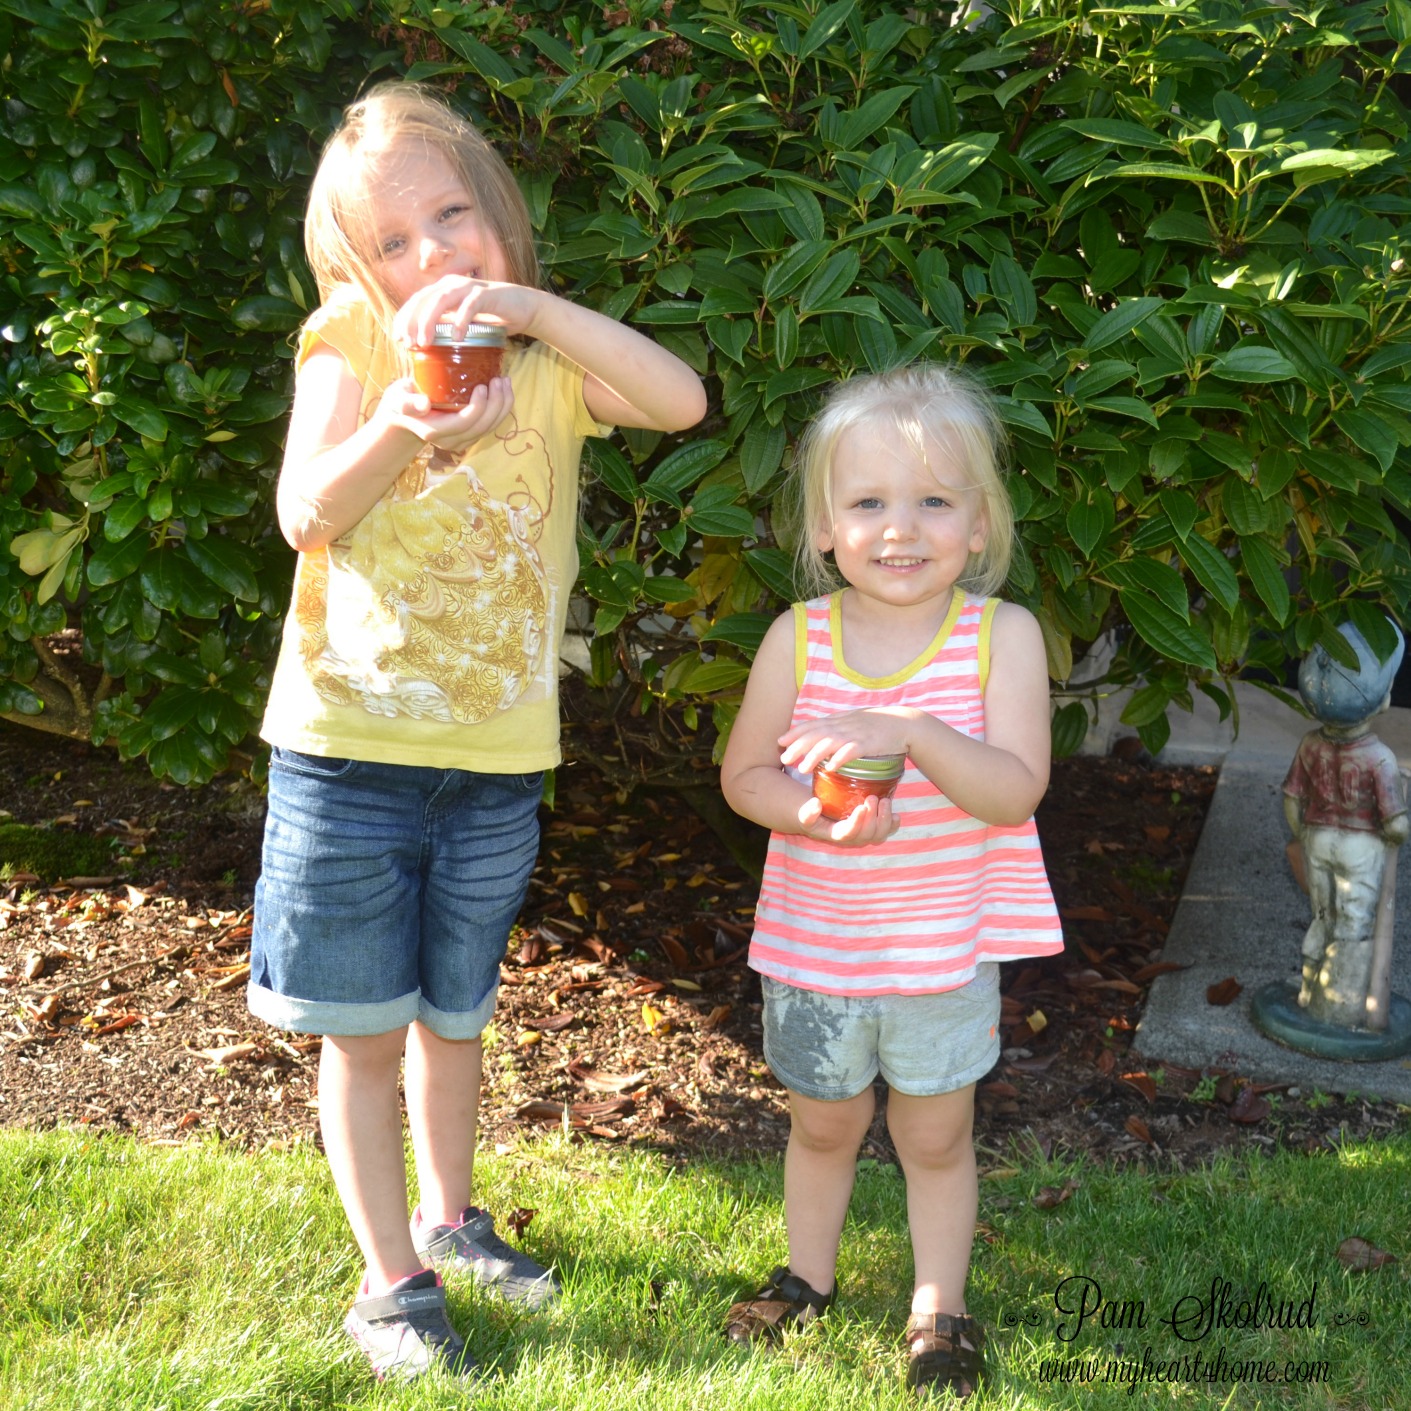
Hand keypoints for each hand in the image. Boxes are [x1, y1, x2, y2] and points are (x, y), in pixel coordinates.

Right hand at [374, 375, 513, 454]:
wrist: (404, 418)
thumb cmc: (400, 403)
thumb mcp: (398, 400)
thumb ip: (408, 403)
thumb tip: (424, 404)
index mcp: (435, 432)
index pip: (464, 423)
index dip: (478, 407)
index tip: (482, 385)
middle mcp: (451, 441)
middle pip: (482, 426)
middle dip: (496, 404)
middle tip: (499, 379)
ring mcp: (462, 441)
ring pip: (490, 427)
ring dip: (503, 406)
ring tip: (505, 381)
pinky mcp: (469, 436)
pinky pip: (490, 425)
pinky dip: (501, 408)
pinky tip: (504, 390)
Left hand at [394, 275, 543, 347]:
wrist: (525, 308)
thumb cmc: (493, 318)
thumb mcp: (463, 322)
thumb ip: (446, 327)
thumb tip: (426, 348)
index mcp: (443, 289)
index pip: (416, 300)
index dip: (403, 318)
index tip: (398, 338)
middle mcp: (452, 284)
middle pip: (423, 299)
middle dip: (411, 321)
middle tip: (407, 343)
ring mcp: (469, 287)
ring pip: (441, 300)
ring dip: (429, 321)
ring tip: (424, 342)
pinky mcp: (486, 294)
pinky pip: (469, 306)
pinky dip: (460, 321)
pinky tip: (456, 338)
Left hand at [779, 707, 911, 775]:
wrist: (906, 724)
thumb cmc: (879, 726)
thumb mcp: (855, 723)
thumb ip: (839, 729)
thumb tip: (822, 739)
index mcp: (841, 720)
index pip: (814, 724)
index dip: (796, 732)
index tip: (780, 741)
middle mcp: (845, 725)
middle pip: (817, 734)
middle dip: (798, 745)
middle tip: (783, 758)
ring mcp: (857, 733)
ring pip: (830, 743)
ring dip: (814, 755)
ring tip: (801, 768)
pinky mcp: (870, 743)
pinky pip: (853, 750)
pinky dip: (841, 758)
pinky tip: (831, 767)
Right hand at [796, 790, 898, 846]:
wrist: (823, 818)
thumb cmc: (815, 816)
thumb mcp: (806, 814)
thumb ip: (807, 812)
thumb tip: (816, 804)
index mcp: (836, 835)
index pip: (848, 834)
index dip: (856, 823)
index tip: (861, 807)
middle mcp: (853, 838)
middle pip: (867, 835)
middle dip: (872, 818)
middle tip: (872, 798)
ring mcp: (865, 835)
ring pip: (879, 835)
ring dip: (884, 819)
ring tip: (884, 801)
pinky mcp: (875, 828)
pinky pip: (887, 831)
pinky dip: (893, 825)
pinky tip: (896, 815)